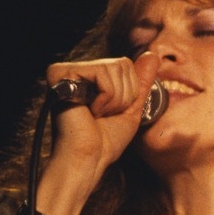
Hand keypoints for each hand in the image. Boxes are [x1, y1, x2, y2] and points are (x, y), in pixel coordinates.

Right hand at [44, 51, 160, 184]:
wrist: (88, 159)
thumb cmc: (105, 140)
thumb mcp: (131, 107)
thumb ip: (141, 81)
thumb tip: (152, 55)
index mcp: (89, 78)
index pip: (125, 64)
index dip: (130, 91)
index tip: (112, 112)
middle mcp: (75, 71)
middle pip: (122, 63)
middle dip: (124, 95)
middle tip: (104, 114)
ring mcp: (66, 71)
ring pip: (115, 67)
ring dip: (115, 98)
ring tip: (96, 114)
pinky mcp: (61, 73)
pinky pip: (103, 72)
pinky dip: (105, 97)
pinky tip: (89, 111)